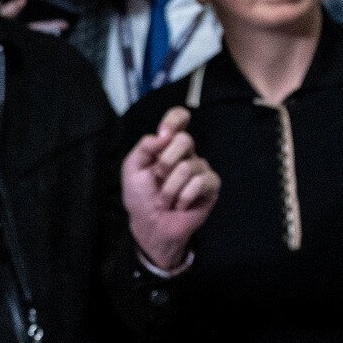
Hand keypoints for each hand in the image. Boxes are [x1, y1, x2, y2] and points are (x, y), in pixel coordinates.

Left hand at [122, 105, 218, 270]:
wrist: (149, 225)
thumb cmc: (141, 197)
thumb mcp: (132, 169)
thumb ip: (144, 147)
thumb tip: (164, 134)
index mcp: (168, 145)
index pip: (180, 118)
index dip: (175, 119)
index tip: (163, 133)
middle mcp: (187, 153)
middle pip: (185, 140)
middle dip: (165, 162)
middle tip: (157, 178)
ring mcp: (201, 169)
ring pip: (190, 166)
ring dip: (170, 188)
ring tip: (165, 200)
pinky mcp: (210, 187)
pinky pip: (201, 182)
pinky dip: (184, 196)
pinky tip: (180, 205)